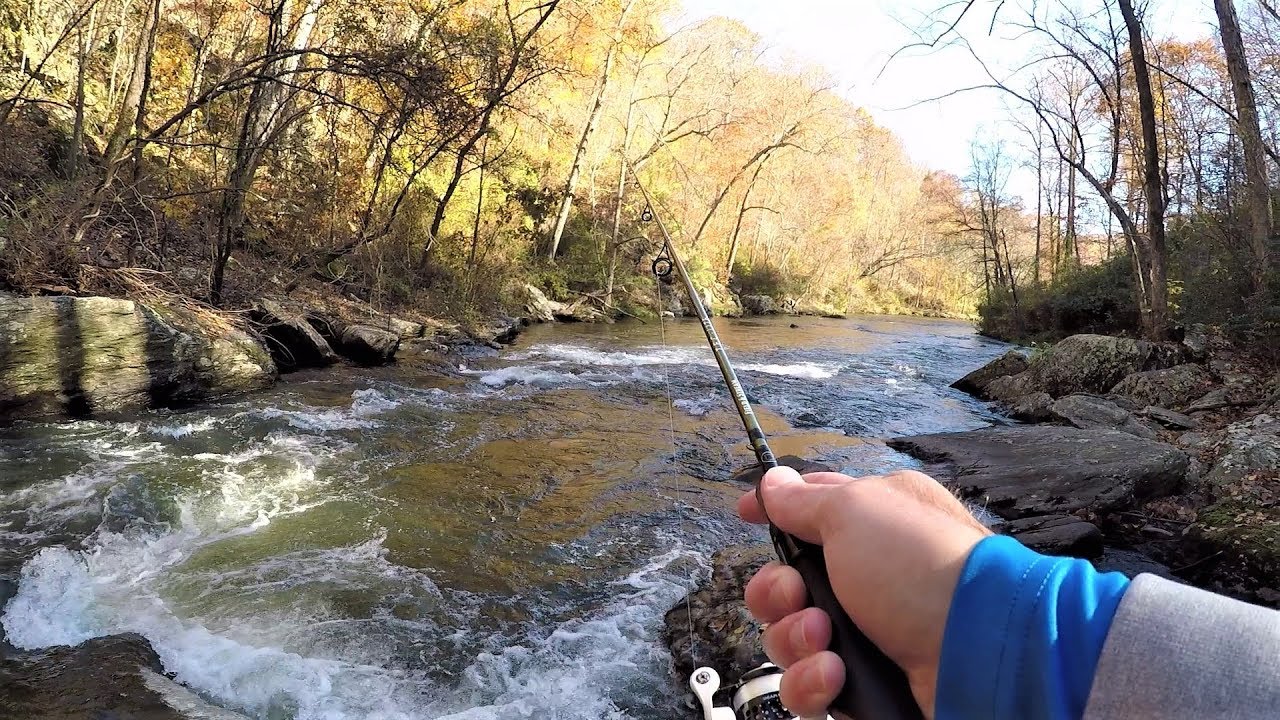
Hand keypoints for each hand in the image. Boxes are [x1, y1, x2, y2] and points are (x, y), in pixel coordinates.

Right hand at [736, 467, 991, 718]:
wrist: (976, 653)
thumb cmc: (923, 569)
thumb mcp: (855, 511)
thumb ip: (804, 500)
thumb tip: (773, 482)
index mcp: (874, 524)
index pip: (809, 511)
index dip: (775, 512)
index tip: (748, 512)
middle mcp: (868, 579)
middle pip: (787, 584)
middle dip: (777, 591)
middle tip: (797, 593)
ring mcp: (866, 634)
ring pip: (790, 637)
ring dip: (795, 637)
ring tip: (826, 637)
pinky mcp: (863, 684)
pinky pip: (807, 685)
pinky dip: (813, 680)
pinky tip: (836, 673)